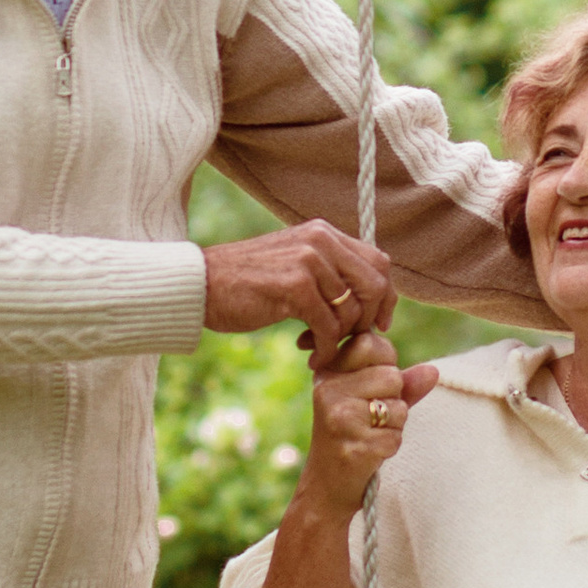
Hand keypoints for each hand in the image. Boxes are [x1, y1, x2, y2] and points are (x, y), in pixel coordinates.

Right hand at [203, 219, 396, 365]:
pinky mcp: (295, 287)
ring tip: (318, 347)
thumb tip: (365, 296)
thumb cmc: (246, 282)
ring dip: (340, 338)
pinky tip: (311, 355)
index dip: (385, 297)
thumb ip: (327, 270)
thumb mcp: (293, 263)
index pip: (379, 262)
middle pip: (376, 284)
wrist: (201, 285)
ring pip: (351, 311)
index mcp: (324, 233)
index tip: (377, 323)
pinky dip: (325, 348)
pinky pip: (329, 327)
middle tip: (350, 340)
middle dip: (369, 319)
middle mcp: (321, 240)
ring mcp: (308, 261)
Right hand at [297, 330, 437, 517]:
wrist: (325, 488)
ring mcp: (340, 419)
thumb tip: (432, 371)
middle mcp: (330, 391)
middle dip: (393, 399)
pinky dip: (390, 446)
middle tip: (369, 419)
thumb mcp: (369, 403)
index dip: (386, 364)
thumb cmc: (350, 438)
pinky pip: (396, 436)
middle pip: (392, 376)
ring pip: (398, 407)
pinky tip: (369, 452)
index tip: (371, 387)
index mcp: (329, 374)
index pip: (371, 344)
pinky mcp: (355, 446)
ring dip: (394, 425)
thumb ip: (402, 385)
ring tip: (369, 435)